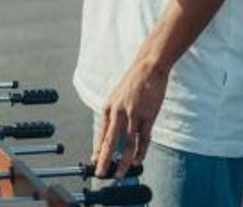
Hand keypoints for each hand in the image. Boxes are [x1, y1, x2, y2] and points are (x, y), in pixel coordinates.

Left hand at [91, 59, 167, 178]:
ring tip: (120, 174)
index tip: (95, 162)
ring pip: (126, 144)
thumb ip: (115, 115)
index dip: (97, 150)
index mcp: (108, 108)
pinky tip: (138, 161)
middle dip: (104, 160)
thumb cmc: (134, 84)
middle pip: (109, 142)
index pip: (101, 134)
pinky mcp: (148, 115)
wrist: (148, 68)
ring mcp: (133, 114)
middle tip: (101, 173)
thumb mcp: (117, 98)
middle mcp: (118, 112)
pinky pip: (143, 138)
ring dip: (123, 161)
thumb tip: (112, 133)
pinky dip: (141, 151)